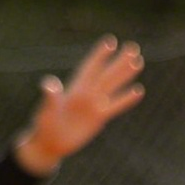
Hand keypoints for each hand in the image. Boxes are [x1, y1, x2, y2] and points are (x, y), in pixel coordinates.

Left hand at [15, 36, 147, 175]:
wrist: (51, 143)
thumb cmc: (45, 125)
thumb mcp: (46, 110)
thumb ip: (50, 97)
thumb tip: (50, 84)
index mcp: (74, 88)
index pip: (90, 68)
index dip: (99, 55)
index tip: (111, 42)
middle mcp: (87, 93)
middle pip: (106, 73)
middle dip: (119, 61)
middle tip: (133, 47)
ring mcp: (94, 104)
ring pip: (113, 86)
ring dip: (125, 74)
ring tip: (138, 61)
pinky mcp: (100, 117)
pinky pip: (116, 105)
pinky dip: (127, 98)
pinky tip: (139, 90)